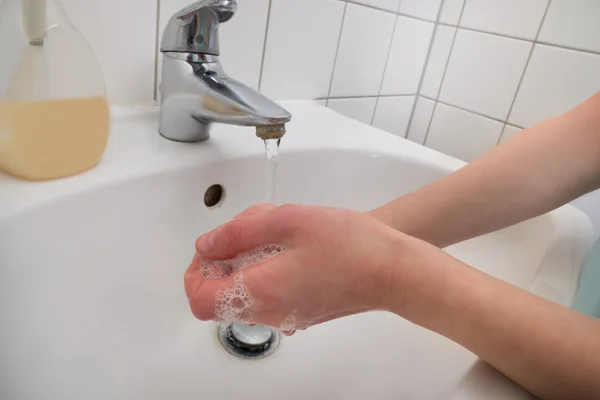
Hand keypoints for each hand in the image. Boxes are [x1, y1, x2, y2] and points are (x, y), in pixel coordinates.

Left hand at [184, 204, 408, 332]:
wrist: (391, 270)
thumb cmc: (348, 243)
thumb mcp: (286, 220)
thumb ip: (237, 232)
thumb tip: (206, 245)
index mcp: (259, 291)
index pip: (199, 299)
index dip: (196, 271)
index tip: (213, 248)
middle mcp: (268, 312)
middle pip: (220, 295)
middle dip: (226, 258)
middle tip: (250, 232)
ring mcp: (285, 316)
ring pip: (244, 292)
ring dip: (248, 261)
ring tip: (277, 234)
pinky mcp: (300, 313)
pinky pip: (267, 295)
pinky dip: (267, 271)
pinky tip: (292, 248)